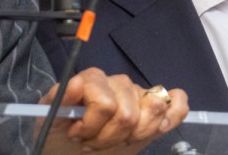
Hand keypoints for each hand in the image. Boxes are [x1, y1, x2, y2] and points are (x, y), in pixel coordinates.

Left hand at [38, 67, 188, 154]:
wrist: (67, 151)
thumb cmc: (58, 138)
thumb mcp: (50, 122)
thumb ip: (60, 102)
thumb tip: (75, 84)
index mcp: (92, 80)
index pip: (106, 103)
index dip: (91, 126)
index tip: (75, 135)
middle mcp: (117, 82)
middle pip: (128, 113)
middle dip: (108, 137)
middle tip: (90, 143)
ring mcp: (138, 93)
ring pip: (153, 109)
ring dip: (132, 135)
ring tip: (111, 140)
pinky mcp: (154, 107)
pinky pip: (177, 100)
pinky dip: (174, 112)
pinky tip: (159, 128)